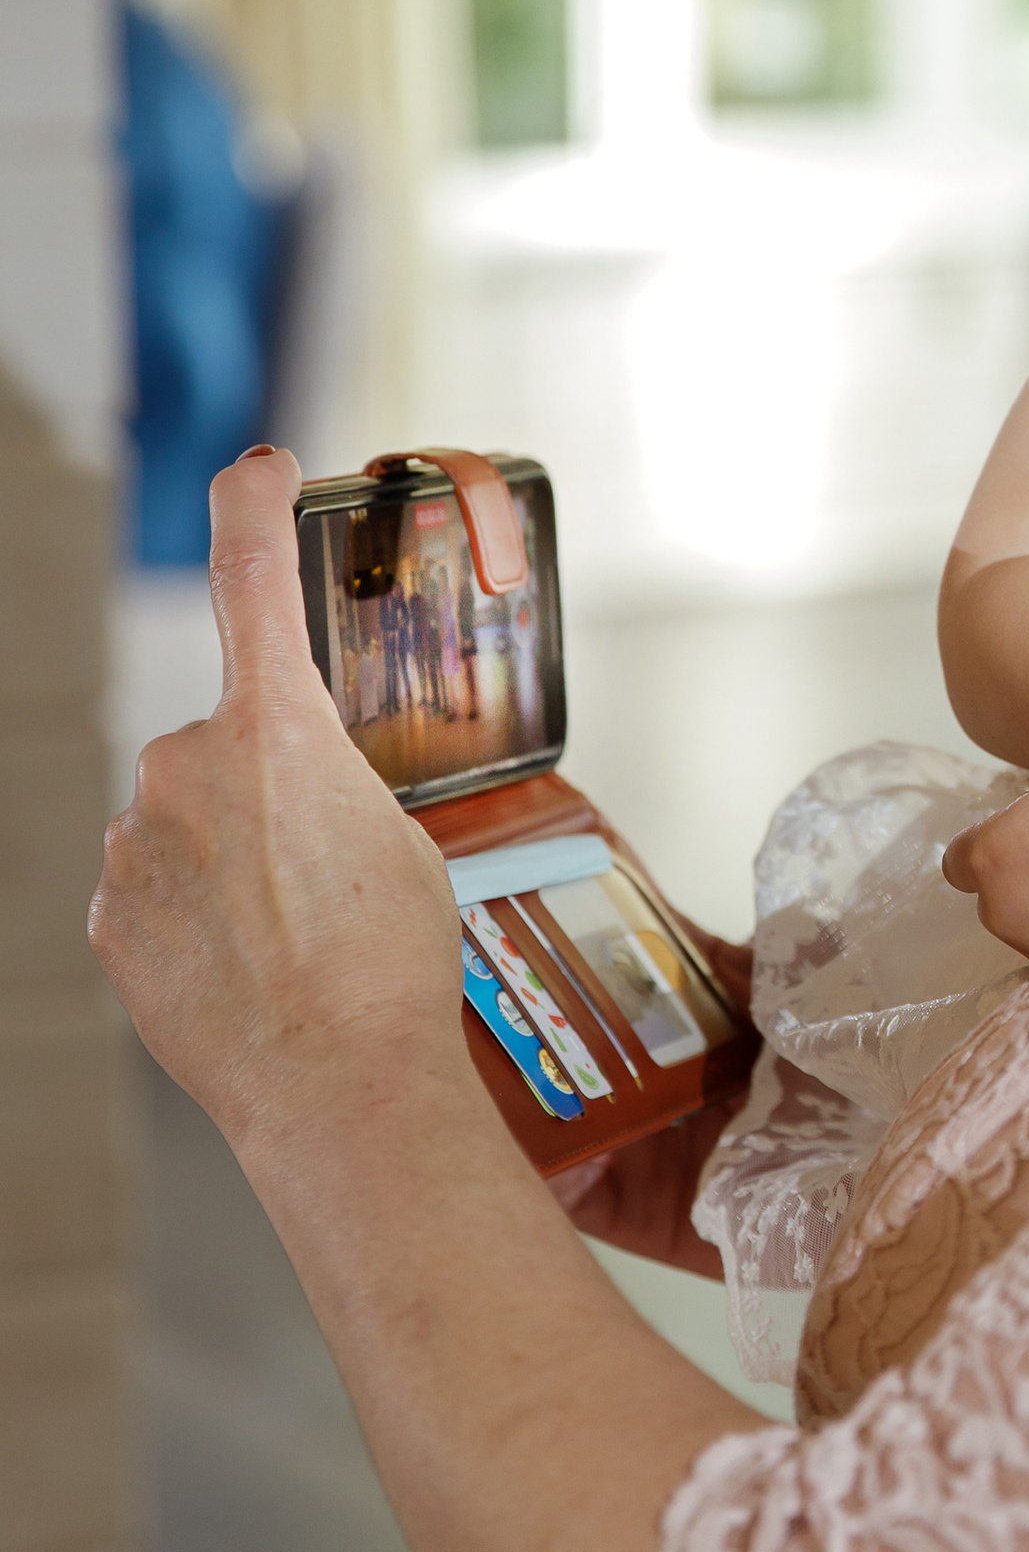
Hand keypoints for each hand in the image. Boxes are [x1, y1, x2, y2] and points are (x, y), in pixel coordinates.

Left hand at [89, 448, 471, 1169]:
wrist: (335, 1081)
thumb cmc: (390, 961)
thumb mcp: (398, 836)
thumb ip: (331, 783)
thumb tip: (294, 798)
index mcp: (275, 728)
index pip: (254, 581)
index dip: (253, 509)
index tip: (259, 470)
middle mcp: (185, 767)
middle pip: (224, 746)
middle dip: (265, 790)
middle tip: (322, 870)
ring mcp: (134, 844)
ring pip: (183, 822)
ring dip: (227, 859)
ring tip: (291, 939)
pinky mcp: (108, 916)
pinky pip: (153, 888)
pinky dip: (194, 916)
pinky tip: (244, 968)